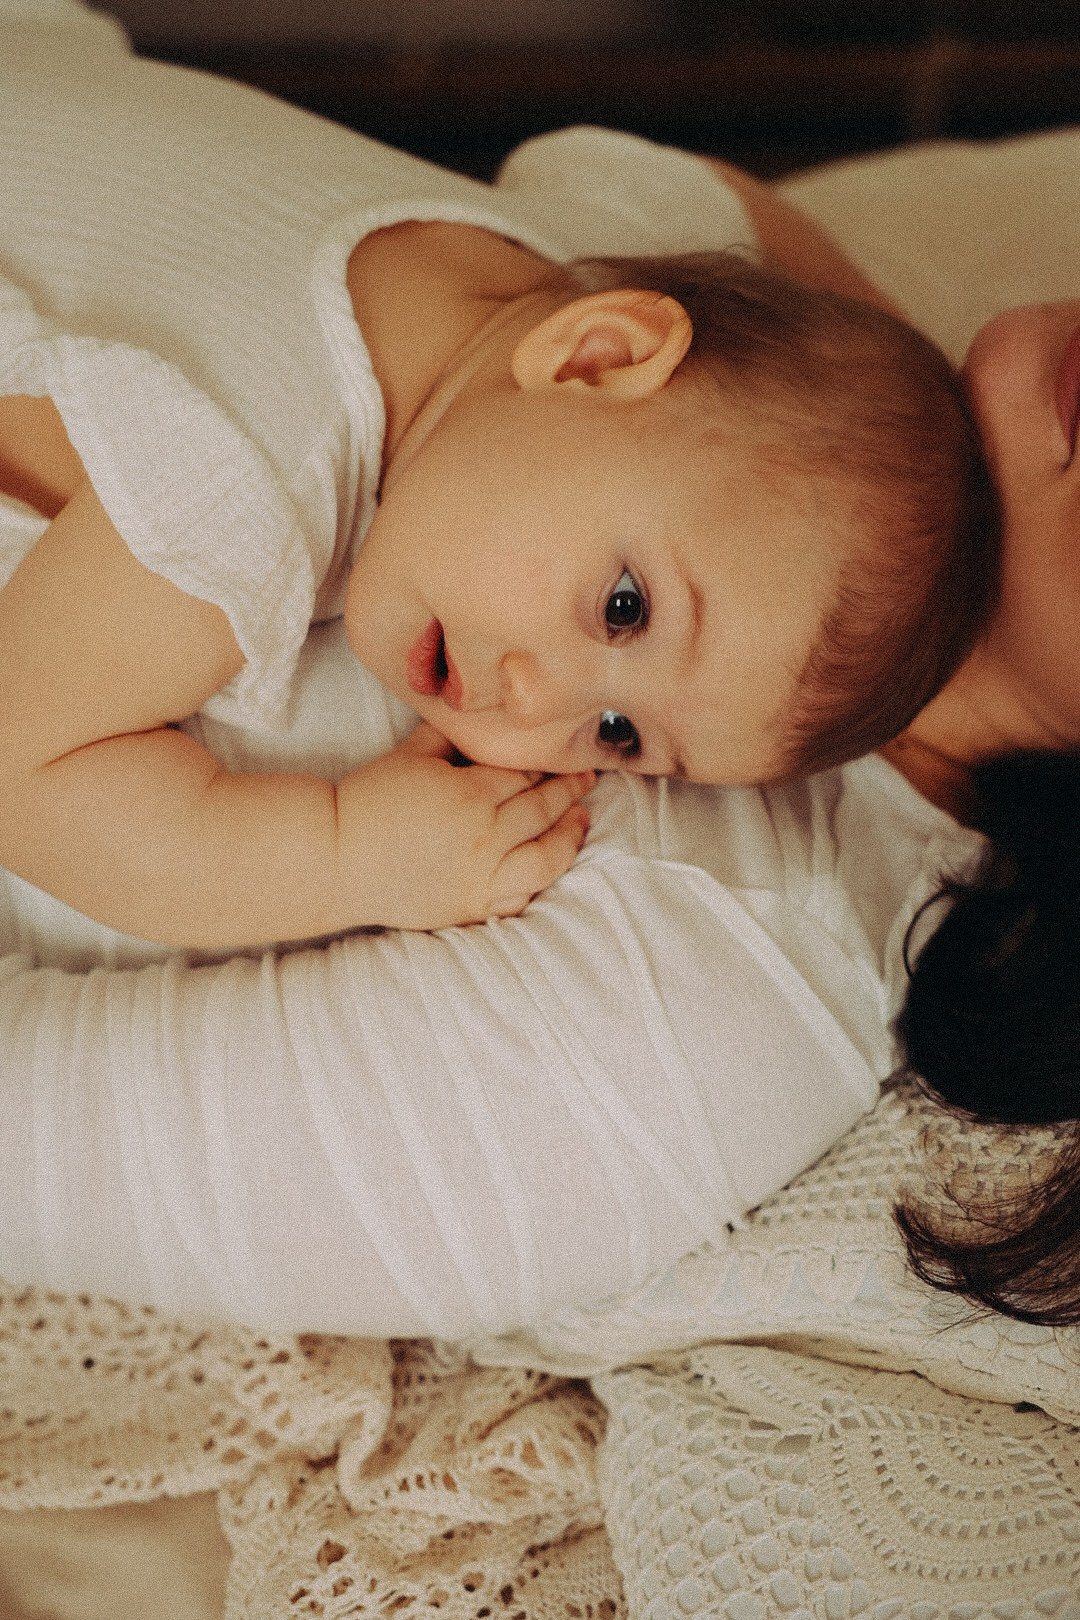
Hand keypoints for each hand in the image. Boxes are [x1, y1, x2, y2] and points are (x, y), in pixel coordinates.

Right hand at [335, 723, 593, 929]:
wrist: (336, 857)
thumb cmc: (369, 799)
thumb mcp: (412, 753)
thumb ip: (455, 736)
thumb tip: (485, 717)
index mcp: (470, 794)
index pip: (526, 774)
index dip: (547, 764)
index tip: (562, 755)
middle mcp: (485, 837)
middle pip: (543, 810)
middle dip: (569, 791)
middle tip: (586, 779)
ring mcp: (481, 877)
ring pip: (546, 858)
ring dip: (569, 837)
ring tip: (580, 821)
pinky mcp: (471, 906)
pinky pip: (519, 898)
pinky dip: (538, 882)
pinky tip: (546, 865)